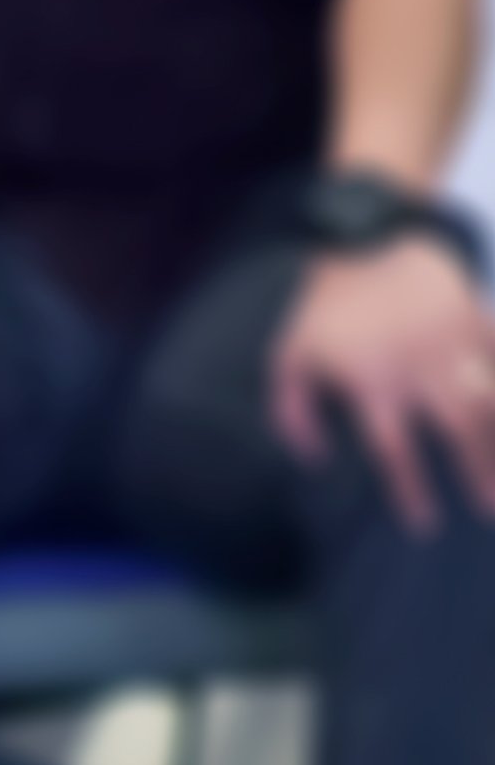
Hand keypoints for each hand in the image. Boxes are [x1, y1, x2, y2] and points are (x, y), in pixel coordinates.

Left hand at [270, 235, 494, 532]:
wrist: (368, 240)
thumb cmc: (323, 309)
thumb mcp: (289, 359)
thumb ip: (293, 414)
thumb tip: (314, 460)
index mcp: (373, 382)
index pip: (394, 450)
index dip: (411, 490)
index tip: (425, 525)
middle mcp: (419, 365)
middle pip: (457, 430)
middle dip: (477, 472)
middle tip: (489, 511)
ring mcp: (454, 339)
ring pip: (490, 398)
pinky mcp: (477, 316)